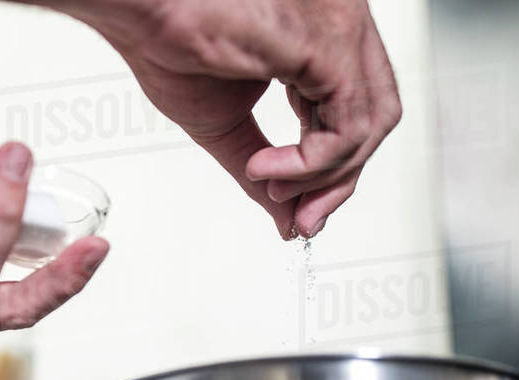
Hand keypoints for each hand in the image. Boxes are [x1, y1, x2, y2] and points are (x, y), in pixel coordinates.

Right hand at [47, 0, 400, 238]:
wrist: (142, 15)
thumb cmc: (169, 46)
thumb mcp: (229, 129)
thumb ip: (267, 174)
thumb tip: (288, 220)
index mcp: (321, 40)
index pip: (356, 113)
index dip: (333, 171)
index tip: (300, 212)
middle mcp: (340, 27)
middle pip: (376, 119)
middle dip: (338, 180)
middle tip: (302, 217)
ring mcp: (340, 29)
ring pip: (368, 126)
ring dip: (320, 177)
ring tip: (271, 185)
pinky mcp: (330, 43)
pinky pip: (347, 125)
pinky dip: (311, 163)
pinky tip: (265, 168)